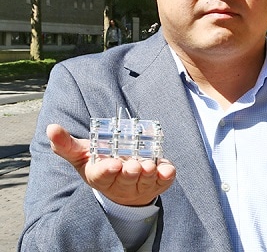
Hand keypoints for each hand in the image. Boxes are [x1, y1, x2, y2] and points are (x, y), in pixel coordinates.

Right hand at [47, 124, 175, 205]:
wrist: (123, 182)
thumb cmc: (100, 163)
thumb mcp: (81, 154)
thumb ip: (66, 143)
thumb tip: (51, 127)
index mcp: (100, 177)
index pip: (102, 176)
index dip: (107, 171)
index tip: (113, 164)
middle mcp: (120, 184)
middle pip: (126, 180)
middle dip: (130, 173)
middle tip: (135, 165)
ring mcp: (140, 185)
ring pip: (144, 182)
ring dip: (148, 174)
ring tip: (150, 165)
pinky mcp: (157, 183)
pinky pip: (163, 182)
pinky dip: (166, 176)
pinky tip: (169, 170)